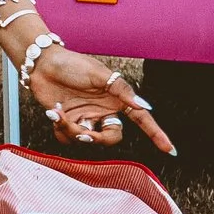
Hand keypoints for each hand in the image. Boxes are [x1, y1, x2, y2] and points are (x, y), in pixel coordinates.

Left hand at [30, 48, 173, 152]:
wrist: (42, 64)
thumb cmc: (72, 64)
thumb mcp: (98, 73)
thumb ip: (121, 90)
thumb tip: (143, 106)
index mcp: (116, 99)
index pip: (141, 119)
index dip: (156, 134)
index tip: (171, 150)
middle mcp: (103, 111)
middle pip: (112, 137)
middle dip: (98, 139)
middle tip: (84, 135)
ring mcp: (85, 117)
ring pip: (87, 140)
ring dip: (72, 131)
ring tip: (58, 114)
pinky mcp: (68, 121)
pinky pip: (68, 138)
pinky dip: (59, 129)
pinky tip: (52, 113)